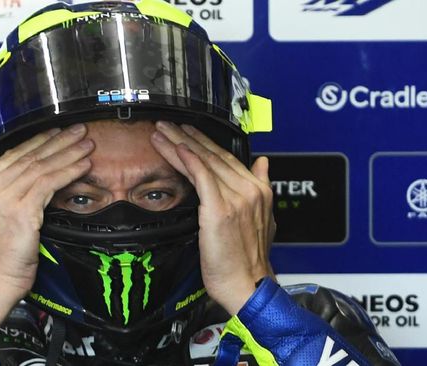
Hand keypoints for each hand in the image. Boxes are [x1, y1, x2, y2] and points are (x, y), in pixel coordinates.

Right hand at [0, 124, 93, 341]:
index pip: (11, 157)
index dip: (37, 143)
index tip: (57, 133)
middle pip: (29, 158)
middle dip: (57, 142)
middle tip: (78, 130)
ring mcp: (4, 200)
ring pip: (41, 168)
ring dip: (68, 154)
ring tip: (87, 144)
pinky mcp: (22, 212)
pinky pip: (49, 184)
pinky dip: (68, 173)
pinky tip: (83, 166)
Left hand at [151, 121, 275, 314]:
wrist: (248, 286)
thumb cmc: (249, 261)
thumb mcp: (265, 219)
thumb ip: (261, 186)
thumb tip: (263, 163)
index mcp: (259, 190)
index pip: (226, 157)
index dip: (204, 142)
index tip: (187, 132)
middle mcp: (249, 189)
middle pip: (213, 155)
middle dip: (186, 136)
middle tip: (167, 123)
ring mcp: (235, 198)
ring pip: (204, 161)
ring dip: (179, 144)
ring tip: (161, 132)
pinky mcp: (220, 209)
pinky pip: (201, 176)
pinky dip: (187, 160)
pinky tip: (175, 149)